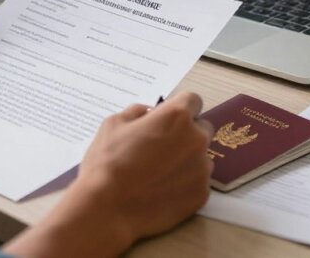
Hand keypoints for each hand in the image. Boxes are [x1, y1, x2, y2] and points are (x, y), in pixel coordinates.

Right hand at [4, 92, 213, 257]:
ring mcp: (202, 168)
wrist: (107, 209)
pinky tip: (162, 189)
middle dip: (186, 133)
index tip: (169, 118)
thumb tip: (149, 112)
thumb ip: (137, 112)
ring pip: (201, 157)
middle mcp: (197, 139)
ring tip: (158, 173)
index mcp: (176, 117)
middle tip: (162, 146)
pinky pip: (198, 181)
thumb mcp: (113, 124)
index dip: (180, 108)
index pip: (193, 100)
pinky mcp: (202, 194)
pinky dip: (185, 182)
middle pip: (201, 128)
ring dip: (186, 159)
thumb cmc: (107, 163)